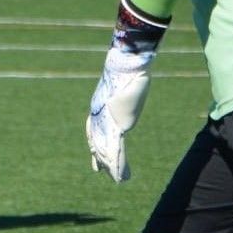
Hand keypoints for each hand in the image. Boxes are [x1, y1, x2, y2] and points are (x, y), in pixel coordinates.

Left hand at [86, 0, 167, 182]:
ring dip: (111, 166)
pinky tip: (121, 177)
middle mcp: (104, 118)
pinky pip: (117, 152)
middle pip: (99, 141)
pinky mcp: (117, 127)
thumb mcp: (129, 75)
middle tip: (98, 168)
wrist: (126, 65)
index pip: (98, 127)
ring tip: (114, 179)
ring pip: (107, 150)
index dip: (97, 139)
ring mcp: (109, 124)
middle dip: (100, 156)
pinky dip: (120, 166)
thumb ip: (131, 72)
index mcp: (104, 107)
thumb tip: (136, 54)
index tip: (96, 148)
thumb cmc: (129, 67)